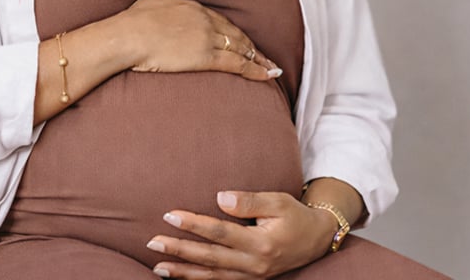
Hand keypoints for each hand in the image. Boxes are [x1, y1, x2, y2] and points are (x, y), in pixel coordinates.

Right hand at [118, 0, 280, 81]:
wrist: (127, 36)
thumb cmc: (131, 22)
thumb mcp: (151, 4)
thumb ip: (167, 6)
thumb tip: (170, 8)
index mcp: (191, 7)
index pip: (220, 20)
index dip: (233, 32)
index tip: (241, 40)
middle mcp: (204, 19)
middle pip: (235, 33)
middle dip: (252, 45)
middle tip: (264, 56)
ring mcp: (207, 37)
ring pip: (241, 48)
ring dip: (259, 58)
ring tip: (271, 68)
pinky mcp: (206, 57)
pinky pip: (238, 64)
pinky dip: (256, 69)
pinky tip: (267, 75)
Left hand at [146, 191, 336, 278]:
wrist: (317, 240)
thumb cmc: (295, 216)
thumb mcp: (278, 201)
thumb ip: (249, 201)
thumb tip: (220, 198)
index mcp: (261, 244)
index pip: (220, 233)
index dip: (194, 224)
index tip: (170, 215)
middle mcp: (255, 265)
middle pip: (210, 258)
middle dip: (180, 250)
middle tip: (153, 242)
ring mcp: (252, 276)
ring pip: (212, 276)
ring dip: (183, 272)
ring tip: (158, 266)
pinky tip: (180, 277)